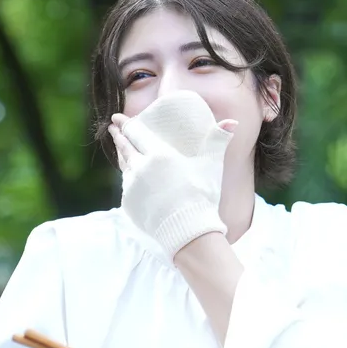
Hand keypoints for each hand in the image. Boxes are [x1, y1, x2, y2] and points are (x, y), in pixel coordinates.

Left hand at [108, 90, 237, 257]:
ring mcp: (132, 187)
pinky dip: (129, 177)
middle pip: (124, 147)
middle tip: (113, 127)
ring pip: (124, 166)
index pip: (136, 133)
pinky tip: (132, 176)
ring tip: (121, 149)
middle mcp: (140, 168)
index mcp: (158, 154)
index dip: (126, 123)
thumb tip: (233, 122)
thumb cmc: (202, 194)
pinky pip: (127, 186)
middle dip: (118, 135)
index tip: (117, 117)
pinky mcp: (129, 204)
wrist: (189, 230)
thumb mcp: (211, 163)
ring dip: (122, 155)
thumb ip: (218, 140)